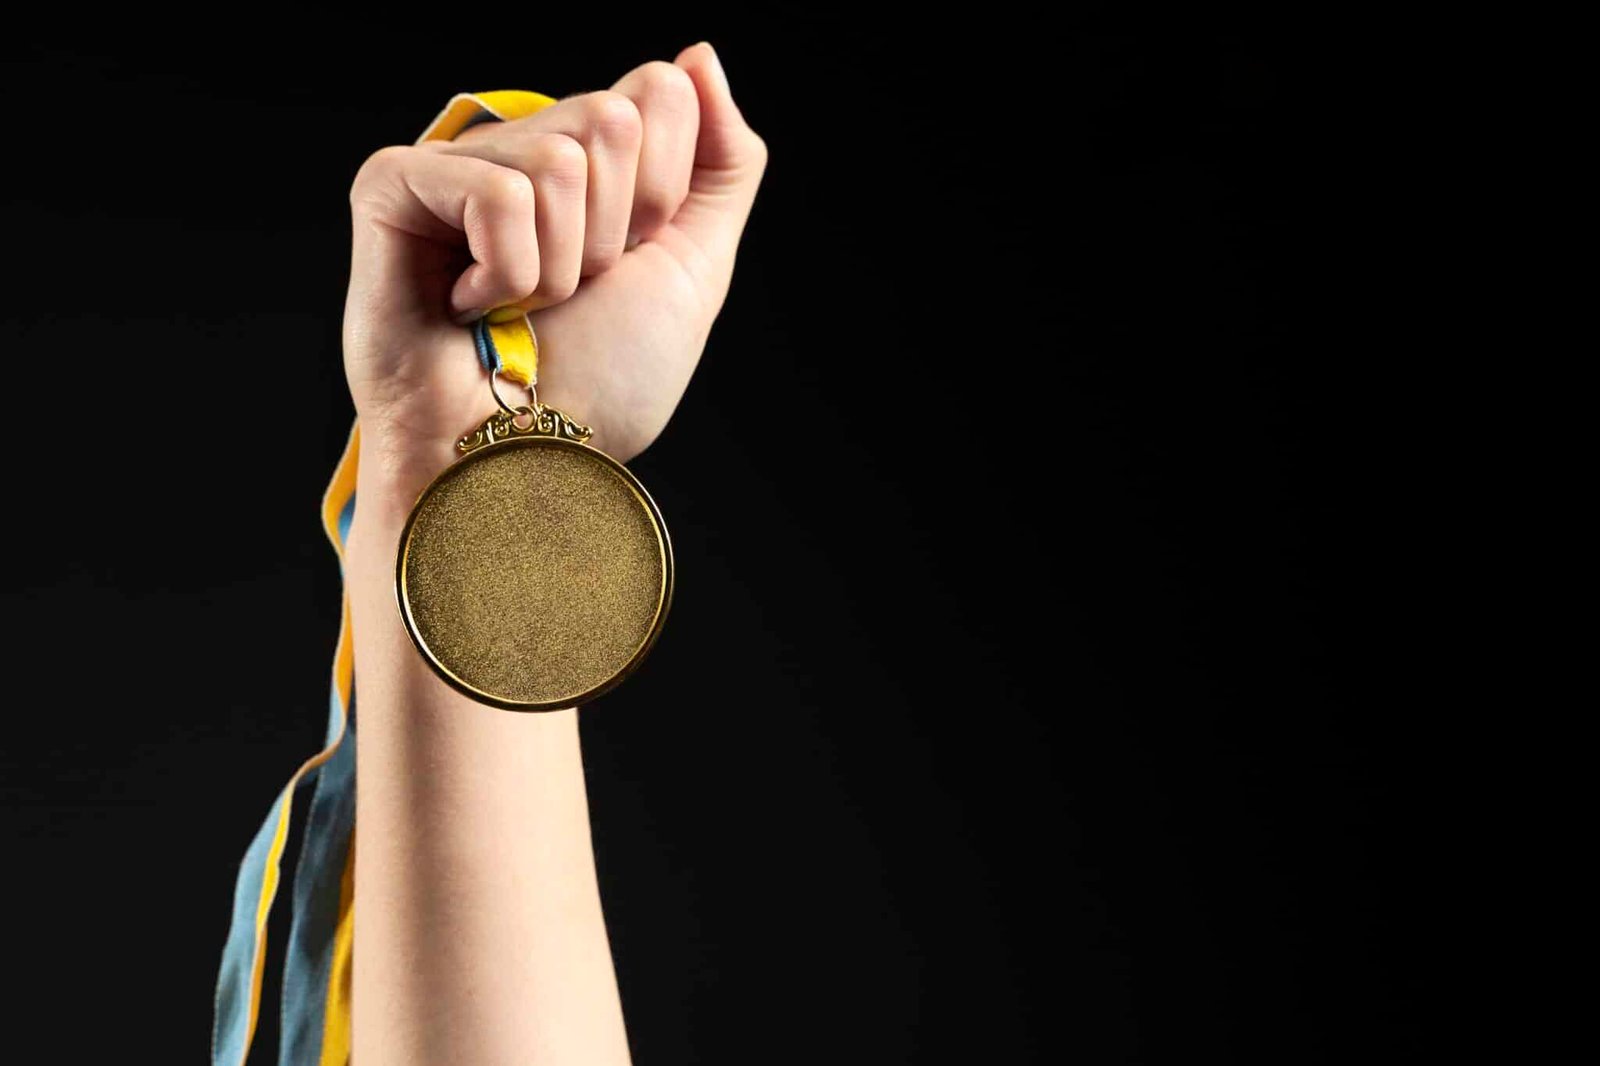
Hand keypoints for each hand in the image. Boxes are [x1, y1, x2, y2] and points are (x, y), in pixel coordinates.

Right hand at [341, 41, 767, 514]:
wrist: (529, 463)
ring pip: (561, 162)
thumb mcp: (695, 269)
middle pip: (614, 116)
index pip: (658, 92)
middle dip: (615, 234)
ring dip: (560, 267)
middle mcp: (518, 152)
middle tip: (567, 294)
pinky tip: (466, 310)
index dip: (665, 193)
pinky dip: (506, 275)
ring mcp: (452, 166)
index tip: (625, 266)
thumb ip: (721, 163)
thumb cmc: (600, 385)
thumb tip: (698, 55)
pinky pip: (496, 193)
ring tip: (516, 311)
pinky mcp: (391, 188)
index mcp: (587, 164)